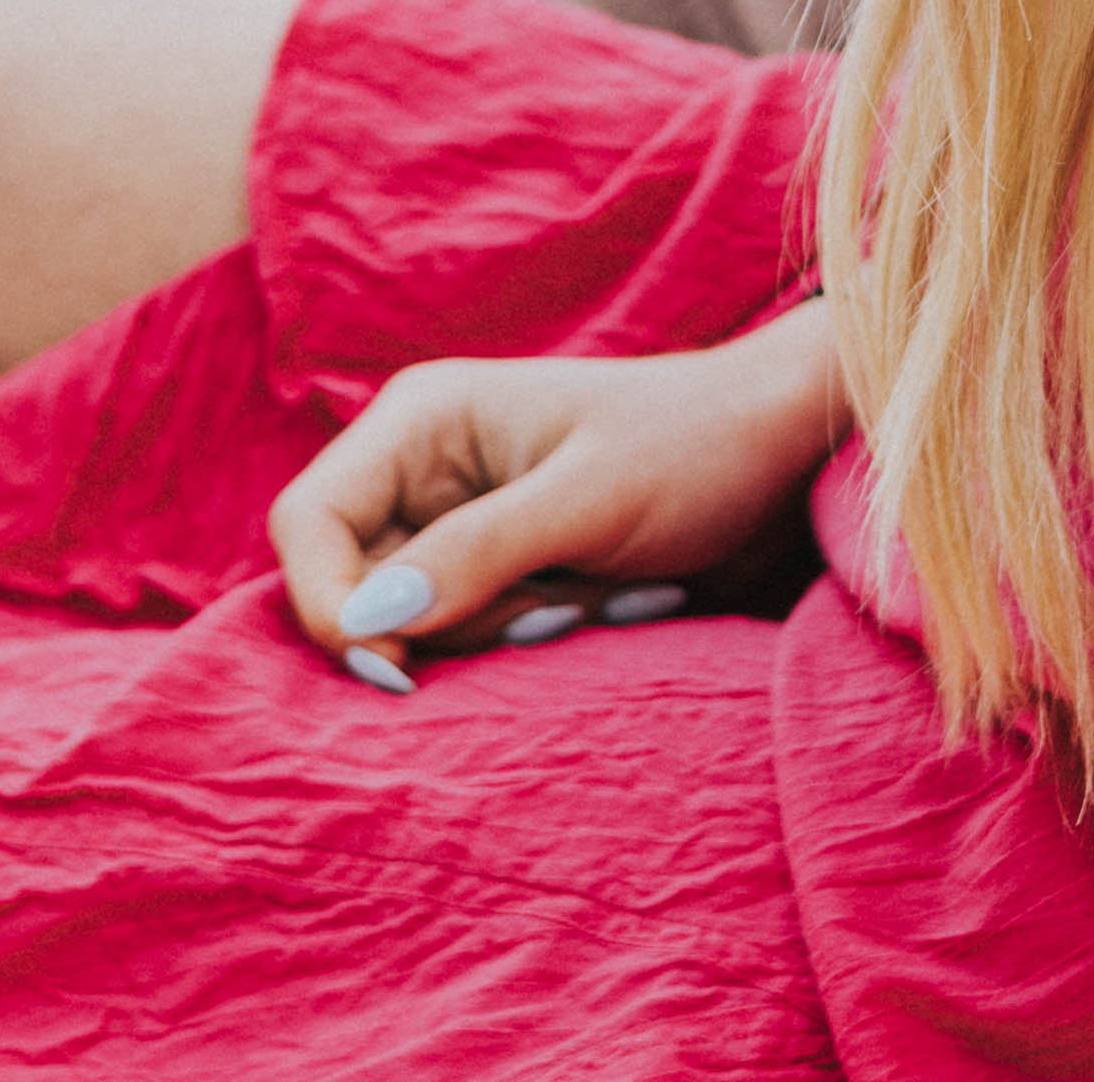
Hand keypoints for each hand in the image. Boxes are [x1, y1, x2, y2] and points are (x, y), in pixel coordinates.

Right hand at [269, 301, 850, 687]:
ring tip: (598, 599)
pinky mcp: (500, 568)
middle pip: (355, 585)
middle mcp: (422, 466)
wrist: (783, 455)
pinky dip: (525, 641)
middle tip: (556, 614)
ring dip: (499, 635)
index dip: (331, 606)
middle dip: (444, 625)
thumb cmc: (697, 448)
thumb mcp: (589, 501)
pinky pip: (468, 631)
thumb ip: (475, 555)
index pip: (310, 523)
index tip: (400, 674)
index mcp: (421, 418)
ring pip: (414, 623)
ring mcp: (458, 520)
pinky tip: (601, 608)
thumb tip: (365, 624)